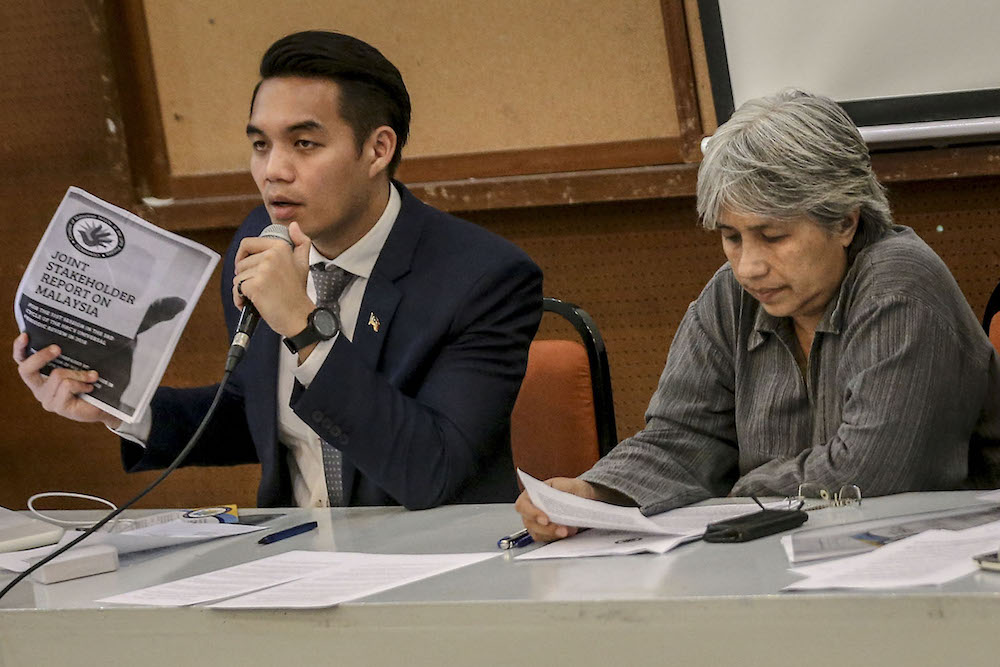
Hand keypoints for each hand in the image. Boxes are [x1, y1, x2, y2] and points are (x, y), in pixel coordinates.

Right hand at [12, 333, 121, 427]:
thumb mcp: (78, 366)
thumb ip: (69, 357)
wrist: (105, 405)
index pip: (22, 361)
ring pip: (57, 375)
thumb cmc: (90, 383)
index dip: (19, 348)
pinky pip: (68, 386)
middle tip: (58, 348)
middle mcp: (39, 388)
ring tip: (92, 377)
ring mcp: (47, 399)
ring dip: (78, 373)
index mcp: (40, 376)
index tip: (25, 336)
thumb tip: (72, 340)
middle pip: (26, 369)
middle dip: (41, 356)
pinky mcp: (58, 407)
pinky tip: (90, 387)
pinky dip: (82, 384)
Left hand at [233, 221, 313, 337]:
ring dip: (243, 289)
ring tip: (258, 296)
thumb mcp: (303, 263)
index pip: (248, 243)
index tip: (247, 268)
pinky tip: (252, 304)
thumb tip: (293, 226)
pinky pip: (237, 289)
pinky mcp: (255, 285)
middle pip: (241, 263)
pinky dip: (240, 299)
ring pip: (238, 276)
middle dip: (245, 277)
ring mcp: (263, 270)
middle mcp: (272, 255)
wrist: (299, 317)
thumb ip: (300, 242)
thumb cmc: (297, 293)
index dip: (242, 256)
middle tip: (260, 287)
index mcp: (280, 246)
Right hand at [514, 477, 600, 541]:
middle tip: (562, 529)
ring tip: (569, 530)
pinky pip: (545, 539)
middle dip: (547, 528)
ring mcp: (535, 522)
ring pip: (537, 533)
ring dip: (553, 534)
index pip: (523, 504)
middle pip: (529, 522)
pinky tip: (568, 532)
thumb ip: (561, 492)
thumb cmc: (572, 489)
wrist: (582, 498)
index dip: (532, 513)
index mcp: (532, 493)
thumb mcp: (569, 485)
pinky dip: (557, 537)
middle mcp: (531, 508)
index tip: (546, 520)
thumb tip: (556, 501)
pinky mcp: (543, 532)